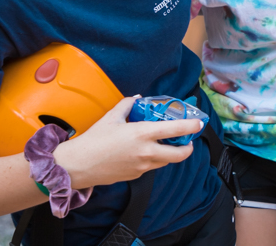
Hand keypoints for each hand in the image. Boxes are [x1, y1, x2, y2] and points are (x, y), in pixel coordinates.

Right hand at [53, 97, 201, 188]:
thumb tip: (137, 99)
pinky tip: (143, 151)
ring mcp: (142, 167)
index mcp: (143, 134)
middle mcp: (147, 152)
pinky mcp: (136, 176)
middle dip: (187, 147)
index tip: (198, 123)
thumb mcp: (111, 117)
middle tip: (186, 140)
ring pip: (166, 161)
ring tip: (164, 143)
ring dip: (170, 153)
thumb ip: (127, 105)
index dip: (191, 126)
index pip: (176, 130)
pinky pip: (151, 166)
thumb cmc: (94, 140)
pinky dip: (154, 159)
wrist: (78, 166)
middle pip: (179, 154)